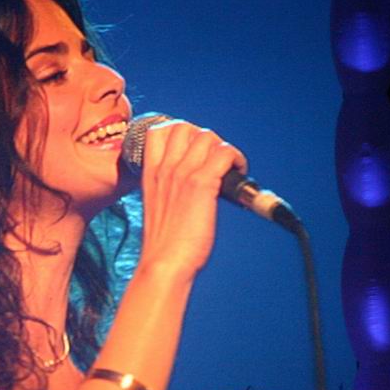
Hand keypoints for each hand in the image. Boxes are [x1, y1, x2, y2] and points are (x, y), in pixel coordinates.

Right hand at [138, 120, 246, 276]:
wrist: (164, 262)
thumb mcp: (156, 206)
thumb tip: (190, 185)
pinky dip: (236, 159)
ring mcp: (182, 174)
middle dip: (205, 138)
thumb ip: (167, 189)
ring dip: (223, 148)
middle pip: (185, 127)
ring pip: (207, 137)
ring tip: (230, 168)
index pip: (160, 130)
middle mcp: (165, 168)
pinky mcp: (202, 184)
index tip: (195, 150)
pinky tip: (239, 173)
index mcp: (150, 172)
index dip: (182, 133)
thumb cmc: (163, 243)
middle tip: (215, 160)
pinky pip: (224, 153)